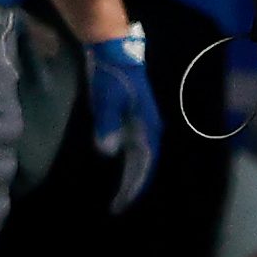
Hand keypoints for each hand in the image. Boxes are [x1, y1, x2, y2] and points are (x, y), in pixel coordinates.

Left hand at [89, 28, 159, 211]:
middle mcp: (150, 128)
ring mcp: (143, 122)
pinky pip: (134, 146)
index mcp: (147, 126)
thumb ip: (108, 126)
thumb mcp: (106, 101)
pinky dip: (127, 161)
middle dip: (132, 186)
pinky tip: (119, 165)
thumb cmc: (111, 75)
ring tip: (120, 192)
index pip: (144, 165)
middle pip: (144, 164)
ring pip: (140, 157)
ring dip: (131, 175)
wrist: (113, 50)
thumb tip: (108, 152)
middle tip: (117, 206)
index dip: (133, 187)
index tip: (121, 204)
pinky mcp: (133, 117)